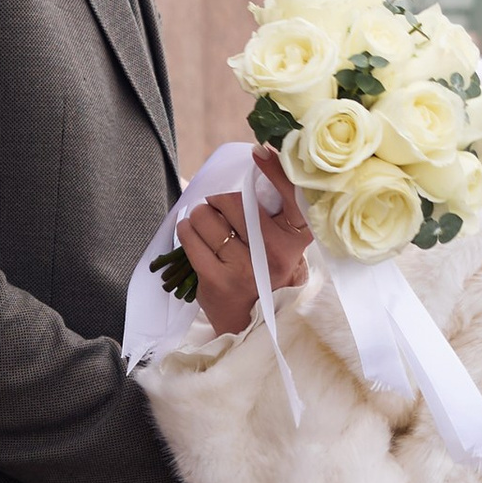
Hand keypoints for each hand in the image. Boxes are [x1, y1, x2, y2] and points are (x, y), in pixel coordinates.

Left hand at [182, 149, 309, 338]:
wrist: (255, 330)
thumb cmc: (269, 280)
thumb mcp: (286, 251)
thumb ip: (275, 220)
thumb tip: (257, 167)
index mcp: (296, 242)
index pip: (292, 197)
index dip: (276, 171)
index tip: (260, 152)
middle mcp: (275, 255)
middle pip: (237, 203)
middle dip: (219, 201)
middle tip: (217, 209)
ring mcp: (245, 269)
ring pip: (208, 218)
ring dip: (199, 214)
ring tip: (203, 222)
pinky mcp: (217, 281)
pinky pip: (191, 239)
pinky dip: (185, 229)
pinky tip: (189, 231)